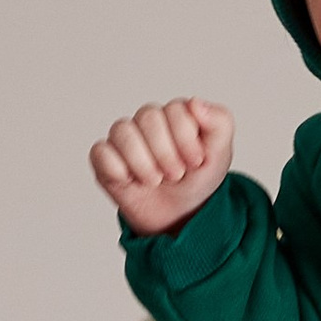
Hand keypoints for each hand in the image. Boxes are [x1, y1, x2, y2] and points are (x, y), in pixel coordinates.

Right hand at [89, 98, 235, 237]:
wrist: (180, 217)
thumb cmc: (197, 180)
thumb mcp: (221, 153)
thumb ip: (219, 122)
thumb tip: (196, 103)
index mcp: (175, 114)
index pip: (175, 110)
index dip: (186, 140)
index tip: (196, 163)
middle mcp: (147, 121)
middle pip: (147, 117)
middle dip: (166, 153)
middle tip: (176, 175)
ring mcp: (124, 139)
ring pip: (122, 132)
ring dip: (142, 163)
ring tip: (154, 180)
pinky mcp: (105, 160)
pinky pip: (100, 152)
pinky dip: (116, 168)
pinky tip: (131, 181)